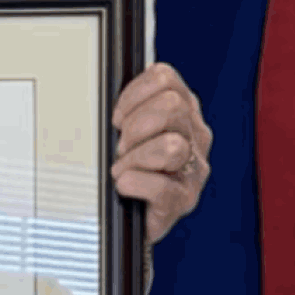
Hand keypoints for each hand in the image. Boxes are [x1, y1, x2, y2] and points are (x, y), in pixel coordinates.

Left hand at [111, 62, 211, 243]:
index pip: (164, 78)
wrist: (127, 217)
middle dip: (136, 126)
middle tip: (121, 147)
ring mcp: (194, 168)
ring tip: (122, 169)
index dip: (133, 95)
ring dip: (136, 158)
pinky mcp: (185, 200)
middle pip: (171, 106)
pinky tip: (125, 186)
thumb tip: (100, 91)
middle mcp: (194, 135)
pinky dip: (135, 185)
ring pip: (172, 146)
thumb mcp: (123, 128)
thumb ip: (124, 107)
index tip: (117, 117)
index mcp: (181, 109)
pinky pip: (162, 188)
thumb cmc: (124, 166)